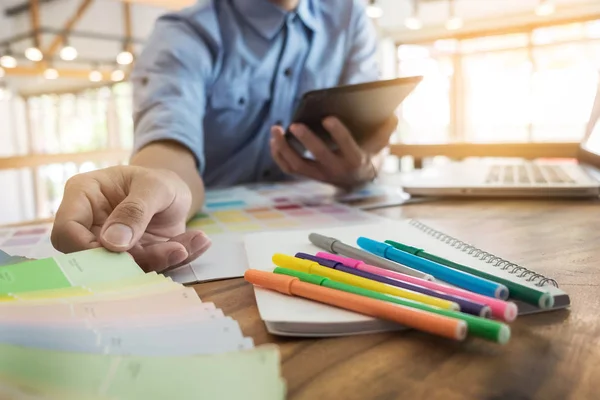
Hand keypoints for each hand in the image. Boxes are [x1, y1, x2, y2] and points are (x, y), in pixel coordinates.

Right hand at [50, 166, 210, 271]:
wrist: (176, 191)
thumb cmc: (157, 181)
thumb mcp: (154, 186)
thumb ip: (135, 210)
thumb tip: (113, 243)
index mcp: (83, 196)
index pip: (66, 231)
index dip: (86, 248)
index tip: (121, 250)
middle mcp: (91, 225)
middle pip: (94, 258)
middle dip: (134, 260)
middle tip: (175, 249)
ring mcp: (111, 246)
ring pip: (124, 269)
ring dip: (160, 261)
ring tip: (188, 244)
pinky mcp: (133, 260)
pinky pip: (150, 269)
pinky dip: (175, 260)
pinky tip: (199, 242)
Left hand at [270, 115, 396, 188]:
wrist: (358, 179)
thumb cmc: (368, 152)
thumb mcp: (380, 142)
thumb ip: (385, 129)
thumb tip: (392, 114)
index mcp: (355, 160)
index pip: (347, 147)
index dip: (338, 133)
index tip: (328, 118)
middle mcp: (336, 170)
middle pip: (318, 157)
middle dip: (306, 140)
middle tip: (294, 124)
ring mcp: (319, 174)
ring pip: (297, 165)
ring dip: (284, 147)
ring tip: (276, 129)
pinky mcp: (307, 175)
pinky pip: (288, 167)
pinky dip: (278, 154)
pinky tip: (274, 139)